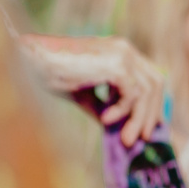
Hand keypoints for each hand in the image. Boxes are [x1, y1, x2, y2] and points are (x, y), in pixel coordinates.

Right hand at [36, 36, 167, 147]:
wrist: (32, 60)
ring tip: (125, 138)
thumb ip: (102, 106)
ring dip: (138, 118)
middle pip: (156, 82)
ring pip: (147, 91)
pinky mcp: (116, 64)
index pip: (151, 76)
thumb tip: (115, 127)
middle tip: (144, 137)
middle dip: (152, 112)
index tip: (150, 125)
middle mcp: (125, 49)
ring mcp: (122, 54)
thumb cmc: (50, 73)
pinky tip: (106, 119)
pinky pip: (131, 93)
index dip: (154, 102)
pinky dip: (122, 110)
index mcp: (120, 52)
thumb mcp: (83, 93)